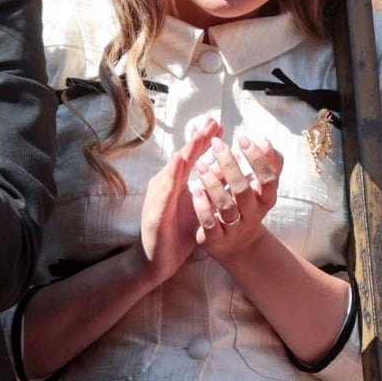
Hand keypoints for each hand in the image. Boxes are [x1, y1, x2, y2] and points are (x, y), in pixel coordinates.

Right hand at [138, 118, 219, 283]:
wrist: (156, 259)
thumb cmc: (176, 231)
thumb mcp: (199, 206)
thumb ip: (210, 188)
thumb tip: (227, 171)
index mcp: (176, 183)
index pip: (192, 158)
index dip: (204, 141)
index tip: (219, 124)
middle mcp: (165, 185)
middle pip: (183, 158)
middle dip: (197, 139)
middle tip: (212, 121)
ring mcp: (158, 198)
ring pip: (172, 172)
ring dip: (184, 154)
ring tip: (196, 138)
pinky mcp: (154, 214)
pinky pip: (164, 195)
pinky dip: (172, 180)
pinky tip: (178, 168)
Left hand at [192, 134, 282, 261]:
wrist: (238, 246)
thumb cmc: (249, 208)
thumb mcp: (262, 189)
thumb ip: (269, 166)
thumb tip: (267, 141)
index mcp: (266, 200)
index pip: (268, 178)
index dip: (258, 158)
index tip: (242, 138)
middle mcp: (252, 215)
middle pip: (244, 190)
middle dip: (230, 165)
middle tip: (217, 144)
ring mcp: (233, 228)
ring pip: (226, 207)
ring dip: (212, 184)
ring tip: (200, 164)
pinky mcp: (215, 239)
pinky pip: (209, 223)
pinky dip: (203, 207)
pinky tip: (195, 190)